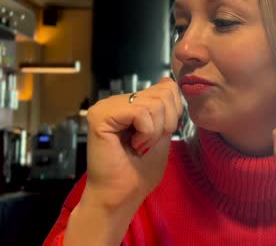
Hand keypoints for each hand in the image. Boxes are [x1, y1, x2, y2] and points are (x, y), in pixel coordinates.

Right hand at [84, 77, 182, 210]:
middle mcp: (116, 101)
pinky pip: (140, 112)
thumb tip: (167, 81)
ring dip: (154, 132)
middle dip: (165, 123)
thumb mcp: (162, 133)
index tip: (157, 136)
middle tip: (146, 143)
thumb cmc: (139, 171)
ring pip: (155, 103)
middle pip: (164, 93)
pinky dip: (146, 133)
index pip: (167, 88)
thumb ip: (166, 108)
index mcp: (130, 104)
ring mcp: (106, 106)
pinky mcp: (100, 115)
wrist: (122, 195)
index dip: (173, 113)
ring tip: (139, 146)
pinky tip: (133, 145)